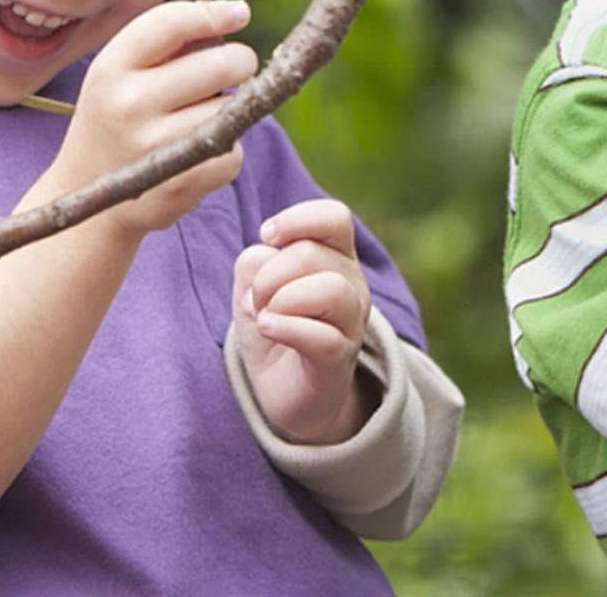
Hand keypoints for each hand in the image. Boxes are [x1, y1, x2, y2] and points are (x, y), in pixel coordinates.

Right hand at [42, 0, 256, 237]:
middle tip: (234, 68)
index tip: (240, 12)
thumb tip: (234, 15)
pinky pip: (235, 150)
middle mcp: (129, 103)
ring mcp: (154, 146)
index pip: (171, 23)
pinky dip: (229, 148)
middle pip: (221, 63)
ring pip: (232, 108)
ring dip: (231, 109)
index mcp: (111, 68)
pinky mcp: (181, 182)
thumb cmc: (116, 119)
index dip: (214, 13)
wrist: (84, 196)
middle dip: (240, 61)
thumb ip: (166, 43)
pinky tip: (199, 150)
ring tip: (200, 117)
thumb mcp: (119, 74)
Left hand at [232, 198, 377, 444]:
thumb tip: (265, 257)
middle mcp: (352, 284)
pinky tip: (267, 329)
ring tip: (264, 317)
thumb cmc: (273, 323)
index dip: (296, 219)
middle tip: (255, 299)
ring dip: (281, 300)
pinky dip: (285, 328)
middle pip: (313, 253)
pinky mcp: (339, 361)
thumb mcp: (254, 284)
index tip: (266, 236)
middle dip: (269, 274)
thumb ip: (256, 261)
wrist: (283, 388)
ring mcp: (351, 324)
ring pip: (330, 290)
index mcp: (335, 256)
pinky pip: (322, 337)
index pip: (334, 217)